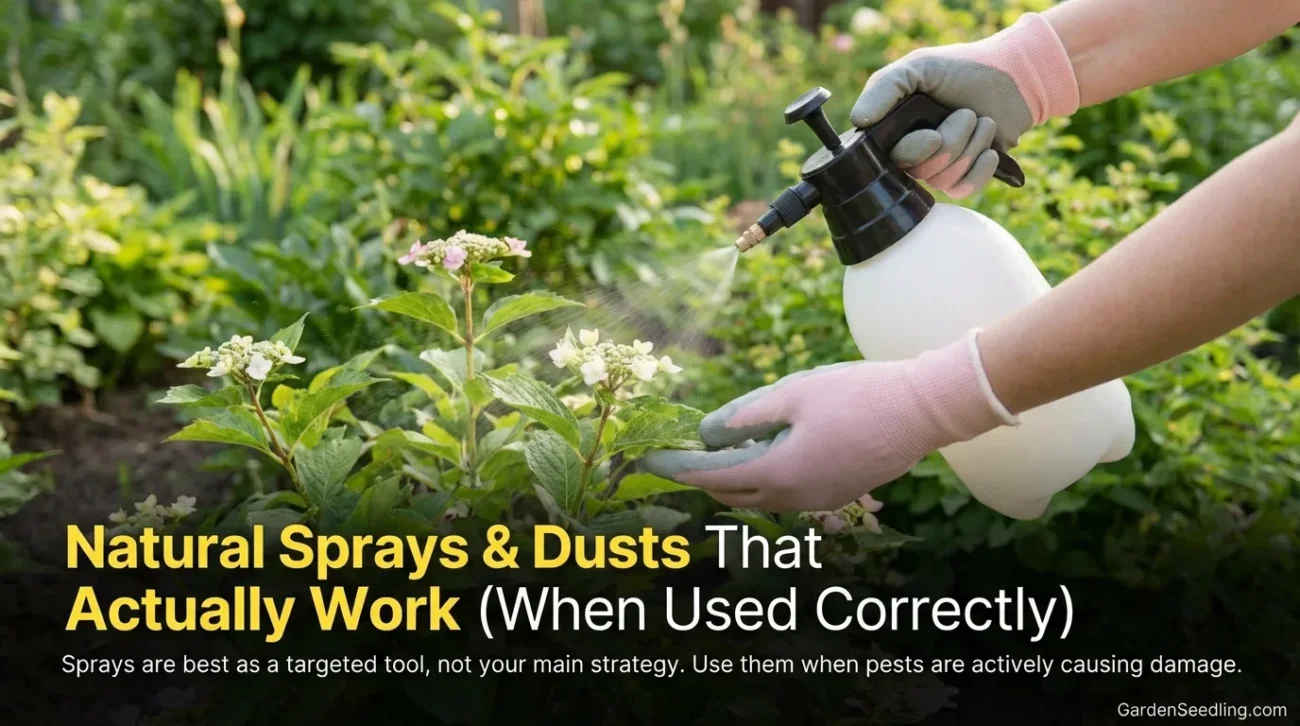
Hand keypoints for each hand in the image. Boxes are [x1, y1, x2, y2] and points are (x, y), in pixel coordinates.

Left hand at [641, 331, 1016, 511]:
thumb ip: (746, 415)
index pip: (712, 477)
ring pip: (761, 498)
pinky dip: (766, 478)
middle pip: (733, 495)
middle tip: (682, 453)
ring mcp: (819, 501)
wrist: (923, 409)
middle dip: (703, 476)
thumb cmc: (858, 394)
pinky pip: (788, 494)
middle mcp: (795, 498)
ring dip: (737, 478)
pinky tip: (763, 452)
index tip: (651, 458)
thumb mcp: (794, 394)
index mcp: (779, 472)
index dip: (679, 467)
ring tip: (719, 451)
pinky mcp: (838, 494)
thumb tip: (708, 432)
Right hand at [849, 12, 1078, 197]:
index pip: (887, 159)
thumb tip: (859, 120)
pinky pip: (964, 190)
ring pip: (944, 180)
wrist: (1013, 77)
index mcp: (894, 129)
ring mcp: (939, 167)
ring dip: (971, 146)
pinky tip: (991, 151)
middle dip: (951, 142)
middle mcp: (912, 152)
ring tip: (982, 121)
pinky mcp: (965, 177)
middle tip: (966, 113)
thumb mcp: (918, 67)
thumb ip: (884, 87)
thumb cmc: (962, 68)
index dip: (913, 151)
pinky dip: (981, 169)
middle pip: (920, 172)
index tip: (933, 135)